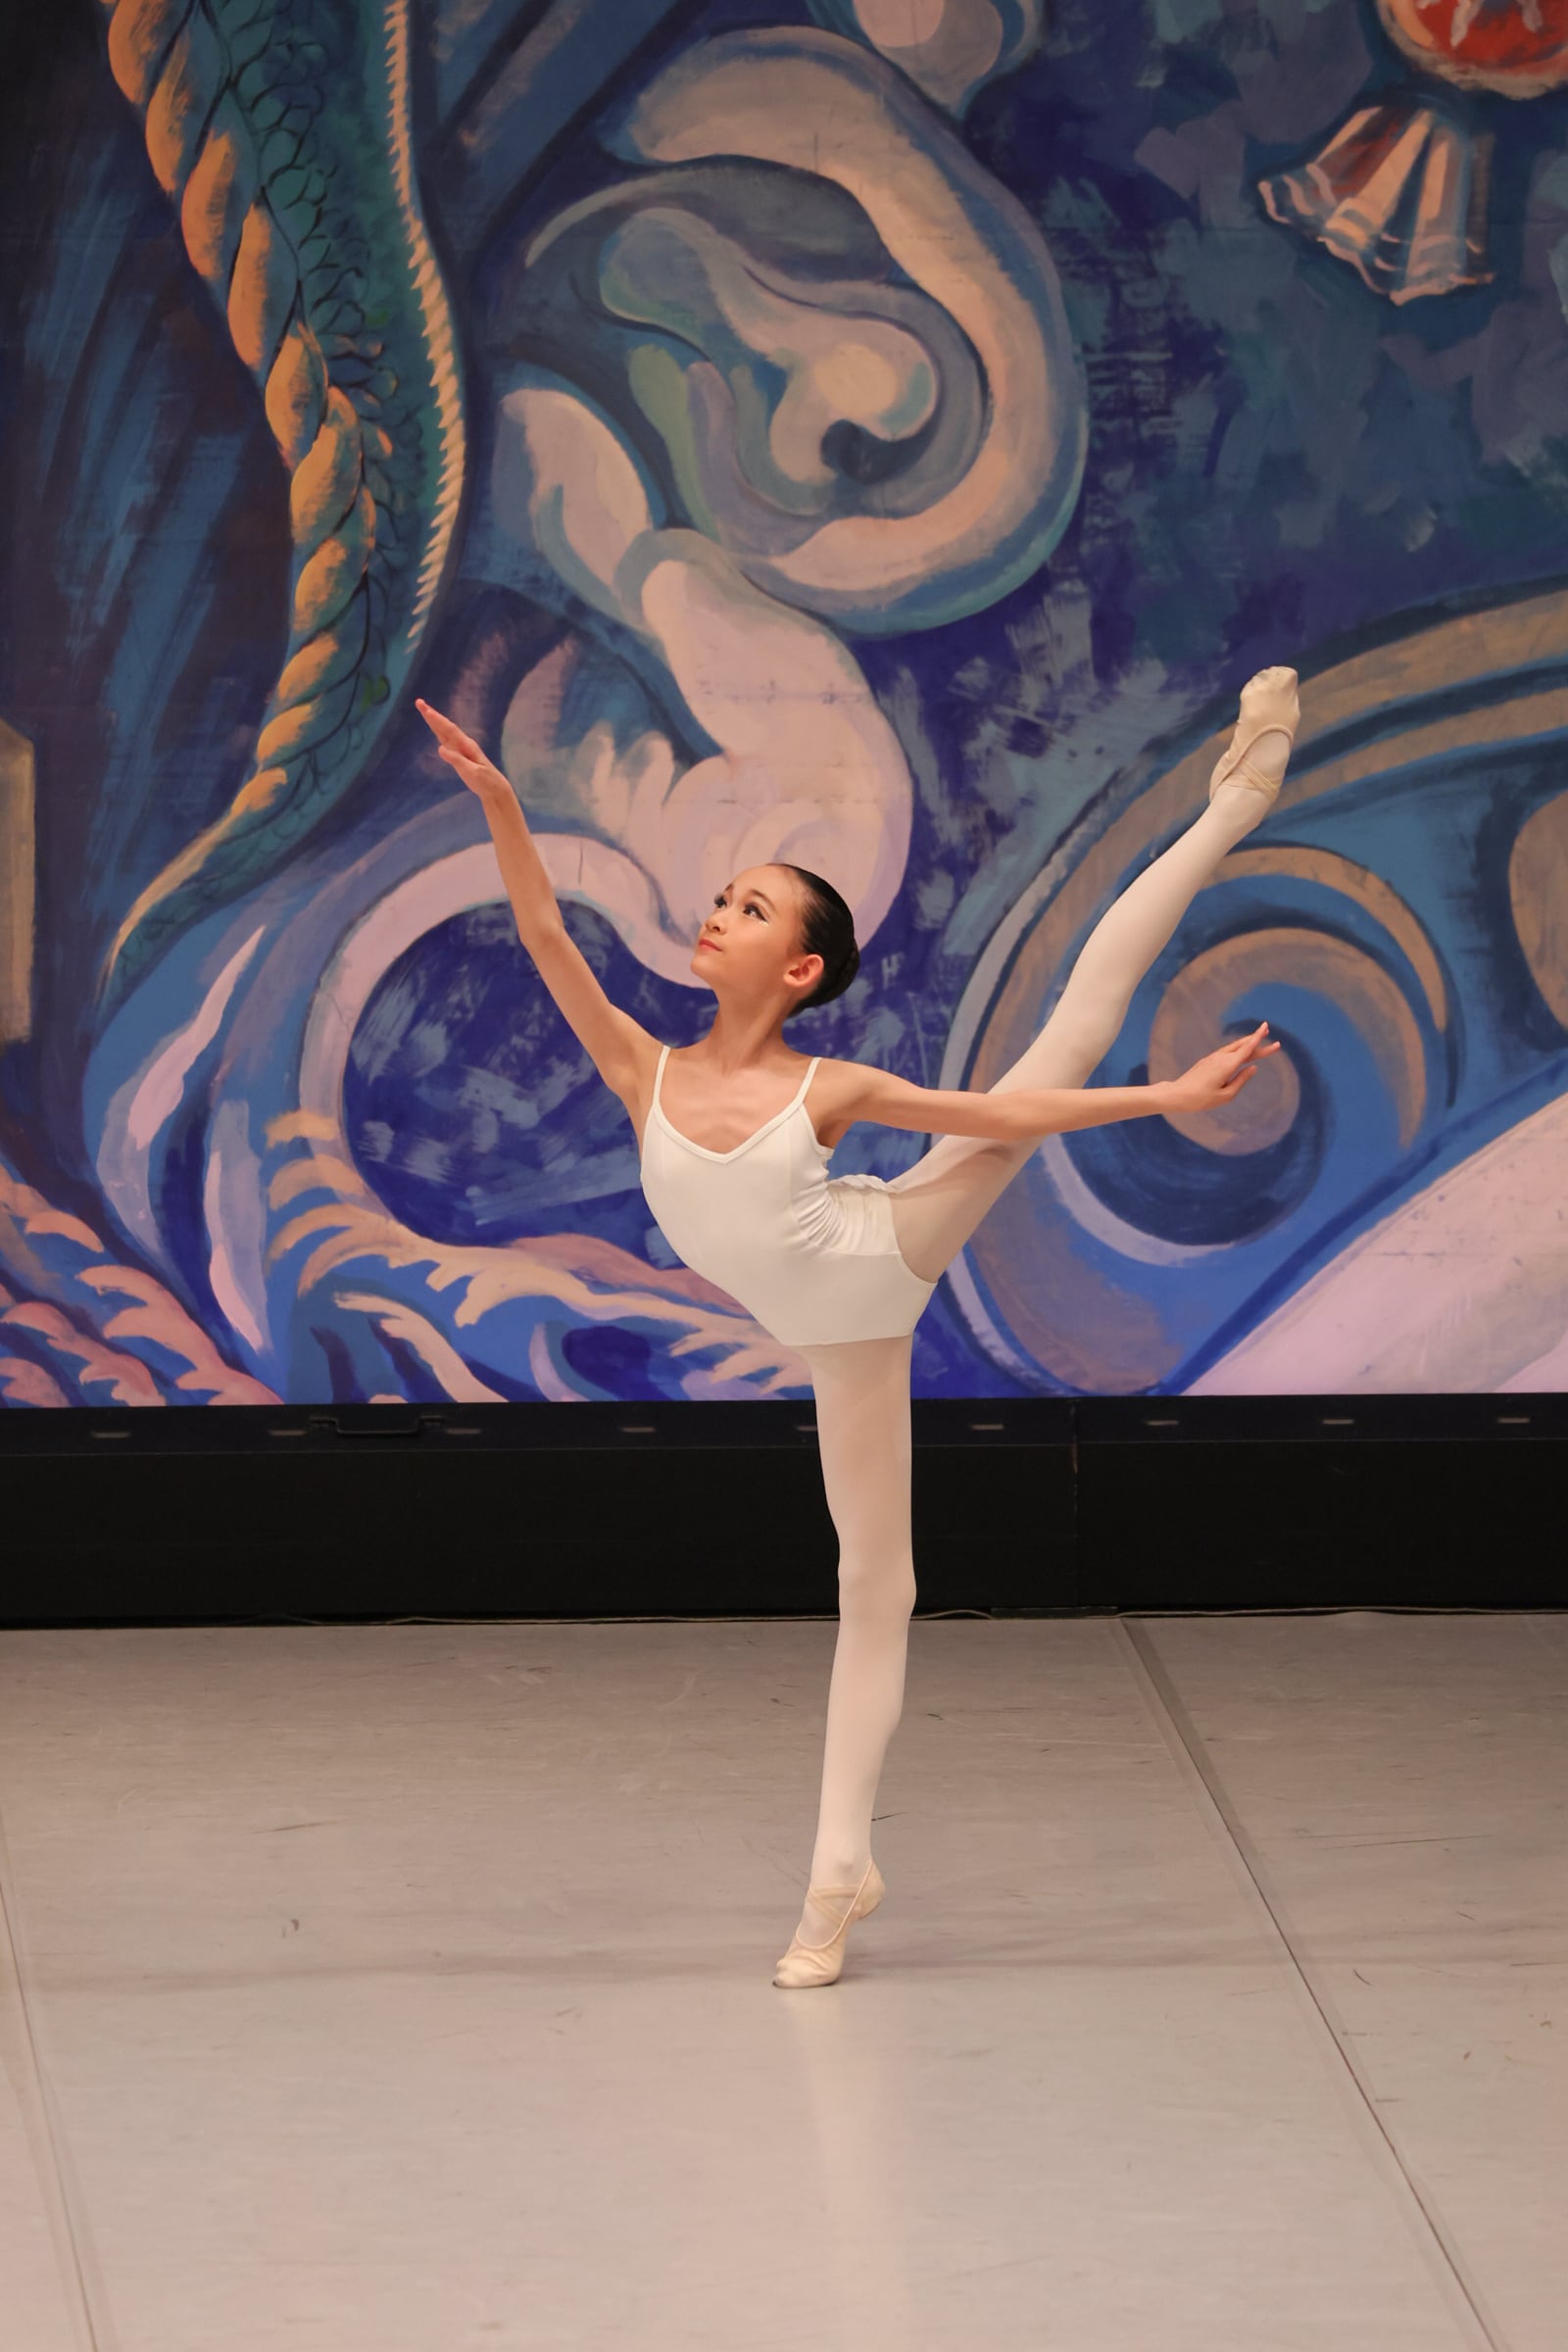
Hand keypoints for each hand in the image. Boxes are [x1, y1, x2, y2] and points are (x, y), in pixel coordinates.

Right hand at [415, 698, 514, 804]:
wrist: (494, 787)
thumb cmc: (485, 781)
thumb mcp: (472, 773)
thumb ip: (457, 760)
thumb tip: (440, 748)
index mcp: (467, 746)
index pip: (450, 730)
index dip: (438, 720)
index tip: (427, 711)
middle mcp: (464, 743)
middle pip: (445, 726)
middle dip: (432, 715)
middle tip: (419, 702)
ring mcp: (461, 748)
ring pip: (445, 731)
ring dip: (434, 720)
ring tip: (424, 710)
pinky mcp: (459, 754)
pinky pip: (446, 739)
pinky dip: (439, 730)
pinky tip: (434, 726)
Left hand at [1162, 1022, 1281, 1113]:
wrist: (1178, 1094)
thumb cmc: (1202, 1099)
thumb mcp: (1226, 1095)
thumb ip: (1241, 1080)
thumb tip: (1253, 1068)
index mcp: (1227, 1065)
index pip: (1247, 1049)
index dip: (1259, 1039)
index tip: (1267, 1029)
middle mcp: (1221, 1058)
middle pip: (1243, 1046)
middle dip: (1257, 1040)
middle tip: (1270, 1034)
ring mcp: (1213, 1058)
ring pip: (1234, 1047)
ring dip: (1246, 1042)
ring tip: (1257, 1038)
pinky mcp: (1207, 1060)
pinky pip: (1226, 1051)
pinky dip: (1237, 1048)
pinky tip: (1239, 1049)